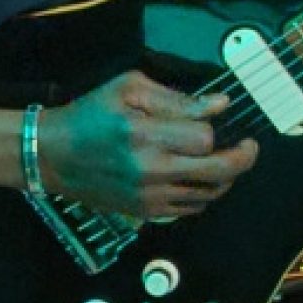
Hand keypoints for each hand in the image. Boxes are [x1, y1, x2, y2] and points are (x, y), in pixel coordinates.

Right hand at [37, 71, 257, 218]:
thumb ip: (177, 98)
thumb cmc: (91, 115)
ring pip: (209, 193)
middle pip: (218, 171)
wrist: (52, 156)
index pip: (204, 137)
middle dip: (243, 157)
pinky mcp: (146, 212)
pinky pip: (191, 207)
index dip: (213, 128)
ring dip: (226, 177)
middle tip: (250, 146)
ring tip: (226, 161)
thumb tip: (221, 104)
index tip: (211, 120)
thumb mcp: (129, 89)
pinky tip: (201, 178)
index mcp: (145, 134)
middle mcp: (151, 170)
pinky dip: (204, 193)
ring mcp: (150, 196)